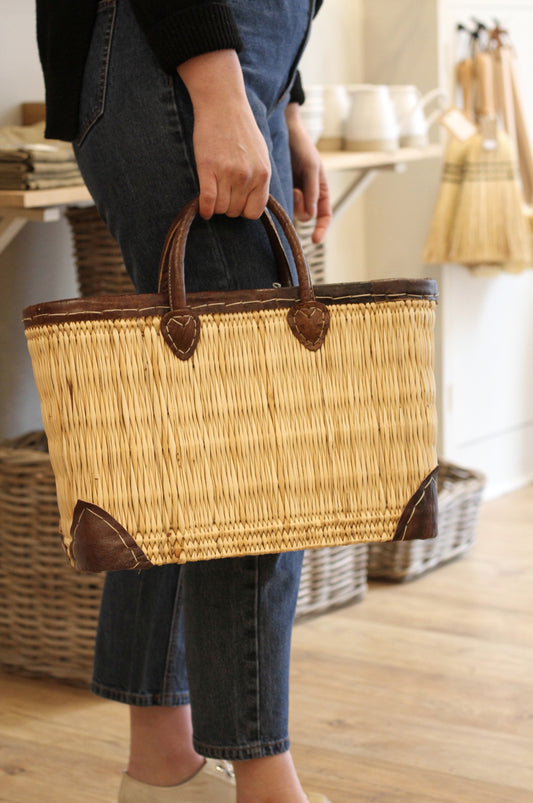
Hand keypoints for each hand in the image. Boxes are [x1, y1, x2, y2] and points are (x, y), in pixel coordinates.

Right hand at [178, 50, 270, 219]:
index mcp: (263, 174)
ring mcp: (228, 173)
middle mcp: (248, 176)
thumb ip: (259, 178)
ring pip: (221, 209)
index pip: (254, 211)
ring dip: (215, 206)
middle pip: (235, 211)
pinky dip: (204, 209)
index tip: (236, 201)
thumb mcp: (260, 154)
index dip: (243, 210)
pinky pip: (208, 202)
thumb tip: (253, 201)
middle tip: (221, 193)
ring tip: (212, 192)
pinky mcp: (208, 168)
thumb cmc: (240, 128)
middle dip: (227, 206)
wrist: (222, 103)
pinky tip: (203, 208)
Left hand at [285, 103, 330, 243]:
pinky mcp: (280, 190)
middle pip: (305, 215)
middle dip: (301, 207)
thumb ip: (312, 190)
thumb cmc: (302, 147)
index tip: (315, 240)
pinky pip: (281, 203)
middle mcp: (307, 195)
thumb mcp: (310, 167)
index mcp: (320, 191)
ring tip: (288, 184)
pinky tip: (277, 187)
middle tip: (295, 191)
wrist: (284, 130)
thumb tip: (311, 215)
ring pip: (292, 210)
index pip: (324, 216)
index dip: (321, 229)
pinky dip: (280, 199)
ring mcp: (293, 193)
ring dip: (290, 202)